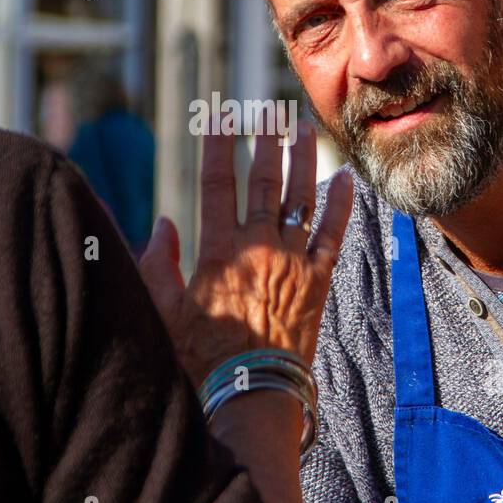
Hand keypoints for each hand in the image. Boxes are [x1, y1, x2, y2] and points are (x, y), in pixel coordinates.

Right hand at [139, 120, 353, 387]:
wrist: (252, 394)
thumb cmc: (201, 358)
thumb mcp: (164, 312)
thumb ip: (158, 265)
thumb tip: (163, 224)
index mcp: (219, 250)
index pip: (217, 183)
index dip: (218, 145)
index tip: (219, 114)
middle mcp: (259, 247)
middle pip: (264, 181)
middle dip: (265, 140)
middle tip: (268, 108)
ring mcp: (293, 262)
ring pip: (300, 198)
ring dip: (302, 160)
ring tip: (303, 129)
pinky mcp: (318, 282)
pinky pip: (333, 235)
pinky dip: (340, 206)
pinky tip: (344, 180)